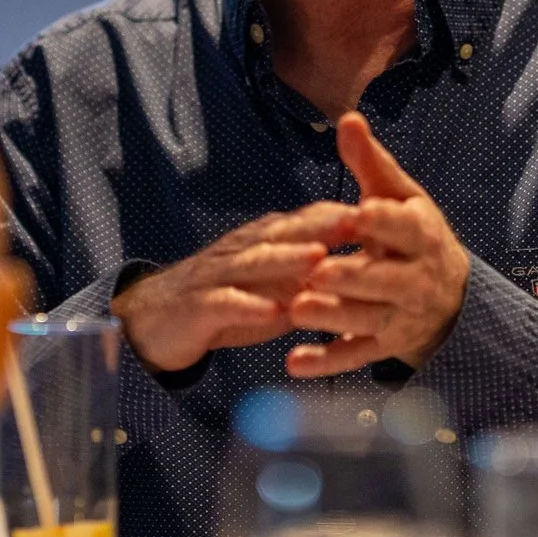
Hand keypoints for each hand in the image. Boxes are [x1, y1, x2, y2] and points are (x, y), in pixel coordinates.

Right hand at [111, 202, 357, 373]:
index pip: (306, 221)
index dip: (342, 218)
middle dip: (323, 227)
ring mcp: (219, 276)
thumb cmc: (223, 300)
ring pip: (255, 262)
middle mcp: (243, 250)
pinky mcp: (199, 306)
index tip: (382, 215)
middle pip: (285, 233)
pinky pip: (225, 304)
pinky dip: (248, 307)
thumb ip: (308, 273)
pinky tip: (272, 314)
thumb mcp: (271, 284)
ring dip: (287, 259)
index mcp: (264, 241)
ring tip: (319, 259)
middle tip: (360, 223)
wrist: (155, 321)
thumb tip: (359, 266)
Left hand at [283, 113, 469, 376]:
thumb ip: (370, 162)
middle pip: (384, 279)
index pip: (404, 227)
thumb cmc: (411, 235)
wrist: (451, 296)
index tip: (359, 214)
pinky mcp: (385, 347)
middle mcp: (416, 278)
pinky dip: (326, 362)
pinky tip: (294, 362)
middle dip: (353, 276)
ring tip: (299, 309)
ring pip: (368, 320)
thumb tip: (347, 119)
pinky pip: (355, 357)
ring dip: (334, 317)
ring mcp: (401, 317)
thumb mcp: (398, 195)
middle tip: (318, 271)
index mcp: (420, 234)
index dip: (383, 222)